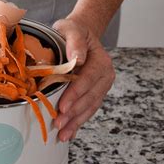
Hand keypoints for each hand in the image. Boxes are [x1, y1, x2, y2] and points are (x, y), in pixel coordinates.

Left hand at [52, 18, 115, 141]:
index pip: (88, 80)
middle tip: (59, 124)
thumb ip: (75, 41)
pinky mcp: (93, 95)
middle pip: (89, 98)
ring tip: (63, 135)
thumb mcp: (71, 28)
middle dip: (74, 113)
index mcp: (101, 61)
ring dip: (76, 122)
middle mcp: (105, 76)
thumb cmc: (72, 31)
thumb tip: (78, 58)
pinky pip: (86, 110)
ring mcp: (100, 87)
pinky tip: (68, 134)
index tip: (63, 106)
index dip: (76, 94)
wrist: (79, 34)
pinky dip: (77, 123)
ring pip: (89, 108)